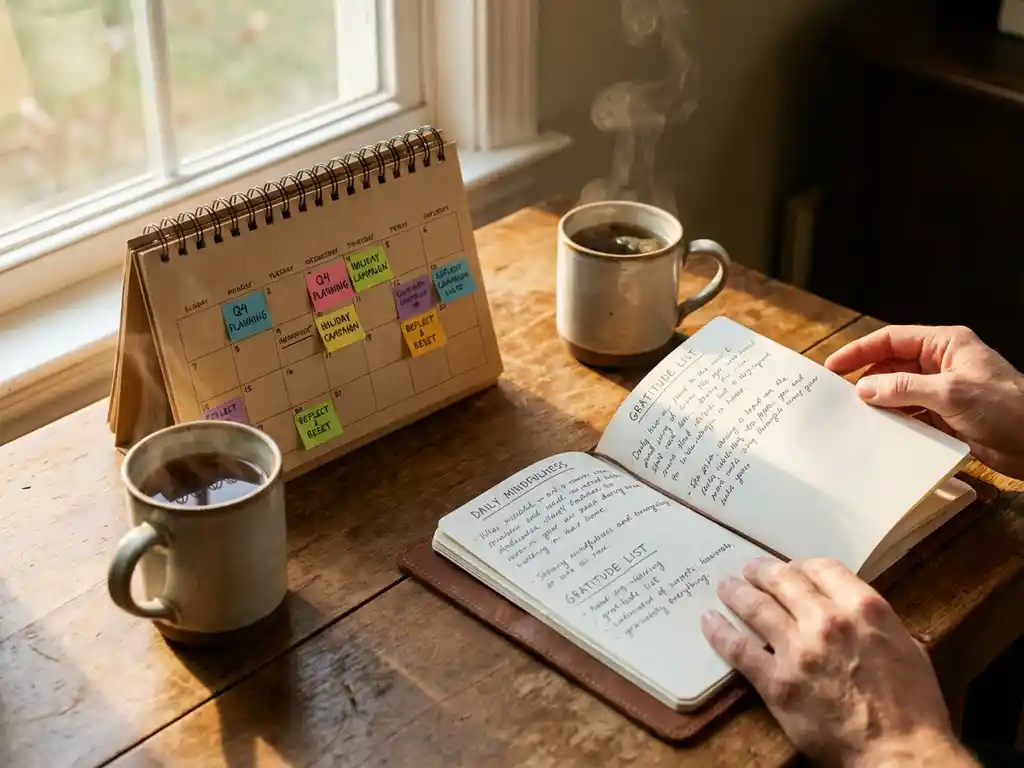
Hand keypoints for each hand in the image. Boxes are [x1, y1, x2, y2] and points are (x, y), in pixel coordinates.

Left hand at [701, 558, 976, 767]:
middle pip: (783, 580)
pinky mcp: (777, 682)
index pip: (822, 568)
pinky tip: (709, 621)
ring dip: (737, 592)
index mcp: (863, 608)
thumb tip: (850, 610)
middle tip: (749, 570)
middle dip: (762, 572)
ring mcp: (798, 650)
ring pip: (756, 608)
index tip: (791, 568)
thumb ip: (872, 621)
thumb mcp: (906, 647)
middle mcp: (826, 621)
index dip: (802, 565)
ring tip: (725, 585)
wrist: (899, 754)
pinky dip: (720, 632)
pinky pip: (740, 650)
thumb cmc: (913, 706)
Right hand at [824, 325, 1023, 480]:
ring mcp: (943, 391)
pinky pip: (910, 415)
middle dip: (866, 379)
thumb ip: (903, 388)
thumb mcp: (950, 393)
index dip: (860, 351)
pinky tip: (879, 432)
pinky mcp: (946, 417)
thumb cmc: (1008, 408)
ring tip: (854, 416)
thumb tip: (865, 389)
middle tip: (837, 395)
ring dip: (879, 404)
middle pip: (892, 365)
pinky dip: (894, 422)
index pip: (892, 339)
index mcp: (945, 344)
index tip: (832, 366)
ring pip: (898, 392)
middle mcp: (941, 364)